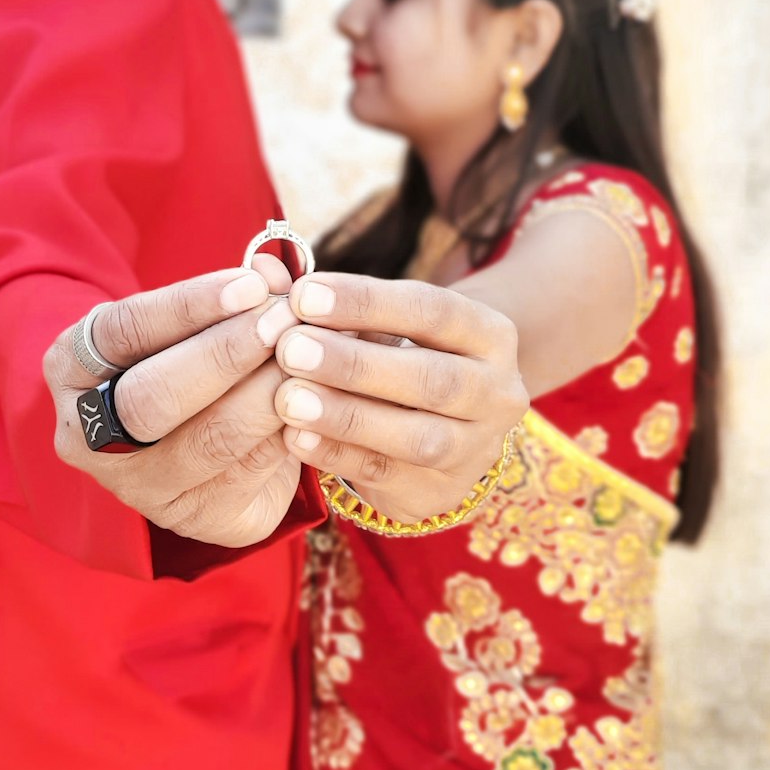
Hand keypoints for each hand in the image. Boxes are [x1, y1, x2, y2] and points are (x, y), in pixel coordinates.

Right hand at [43, 258, 301, 546]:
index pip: (124, 331)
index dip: (190, 306)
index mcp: (72, 369)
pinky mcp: (196, 517)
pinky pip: (252, 472)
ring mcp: (138, 487)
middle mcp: (89, 436)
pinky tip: (318, 397)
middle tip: (282, 321)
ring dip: (268, 392)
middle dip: (225, 355)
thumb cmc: (185, 355)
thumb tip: (275, 270)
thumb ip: (231, 294)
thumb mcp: (192, 321)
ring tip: (310, 355)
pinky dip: (291, 428)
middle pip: (152, 399)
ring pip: (210, 440)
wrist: (190, 437)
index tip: (251, 284)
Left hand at [273, 273, 528, 520]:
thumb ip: (340, 306)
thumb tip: (273, 277)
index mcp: (491, 335)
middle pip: (433, 380)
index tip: (303, 296)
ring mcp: (476, 449)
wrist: (448, 426)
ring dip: (346, 416)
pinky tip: (295, 437)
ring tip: (287, 398)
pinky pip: (387, 476)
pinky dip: (337, 455)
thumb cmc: (405, 354)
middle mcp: (497, 394)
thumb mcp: (390, 323)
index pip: (434, 310)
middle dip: (355, 364)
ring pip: (417, 438)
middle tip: (290, 348)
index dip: (367, 302)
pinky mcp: (442, 492)